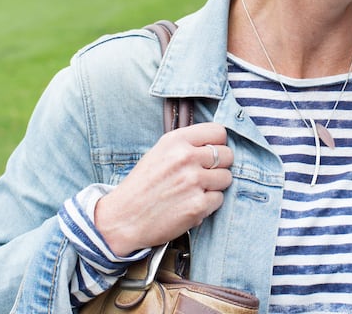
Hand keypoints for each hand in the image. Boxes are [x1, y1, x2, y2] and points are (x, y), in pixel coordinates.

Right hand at [94, 122, 232, 254]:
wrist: (123, 219)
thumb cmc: (141, 186)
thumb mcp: (159, 153)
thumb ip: (186, 145)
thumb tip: (216, 144)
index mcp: (175, 140)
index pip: (218, 132)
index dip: (217, 144)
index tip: (210, 154)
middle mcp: (186, 157)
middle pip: (227, 155)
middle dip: (219, 166)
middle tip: (204, 175)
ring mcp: (193, 181)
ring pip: (226, 177)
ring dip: (215, 186)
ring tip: (195, 191)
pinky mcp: (198, 205)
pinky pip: (219, 199)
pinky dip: (208, 204)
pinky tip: (190, 204)